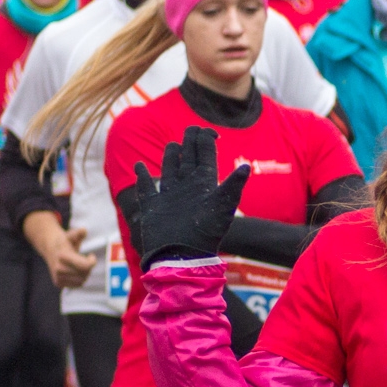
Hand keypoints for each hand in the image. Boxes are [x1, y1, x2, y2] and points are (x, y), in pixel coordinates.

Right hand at [36, 223, 96, 288]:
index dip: (92, 262)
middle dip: (88, 267)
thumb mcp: (71, 235)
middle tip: (86, 259)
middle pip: (85, 273)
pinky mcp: (58, 283)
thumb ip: (78, 233)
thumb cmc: (64, 241)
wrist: (50, 248)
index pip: (85, 266)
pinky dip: (80, 279)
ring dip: (85, 273)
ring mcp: (58, 277)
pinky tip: (77, 270)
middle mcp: (59, 268)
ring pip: (82, 281)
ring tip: (81, 264)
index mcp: (63, 256)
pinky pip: (77, 285)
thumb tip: (84, 230)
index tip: (91, 256)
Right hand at [128, 126, 249, 268]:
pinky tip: (139, 167)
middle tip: (192, 129)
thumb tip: (247, 167)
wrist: (182, 257)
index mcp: (204, 183)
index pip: (205, 154)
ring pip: (169, 167)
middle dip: (190, 141)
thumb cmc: (205, 234)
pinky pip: (145, 187)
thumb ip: (233, 186)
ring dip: (171, 155)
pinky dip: (141, 176)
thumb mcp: (223, 208)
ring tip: (174, 145)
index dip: (207, 140)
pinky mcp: (152, 206)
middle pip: (188, 156)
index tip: (209, 130)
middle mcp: (187, 186)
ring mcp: (169, 195)